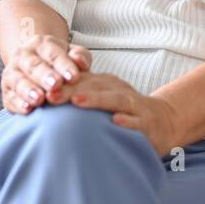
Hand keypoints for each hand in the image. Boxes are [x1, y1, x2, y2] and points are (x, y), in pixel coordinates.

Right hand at [1, 35, 92, 114]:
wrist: (34, 65)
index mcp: (41, 44)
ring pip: (18, 81)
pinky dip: (18, 104)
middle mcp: (23, 55)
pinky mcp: (6, 91)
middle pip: (33, 66)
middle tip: (56, 85)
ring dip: (28, 90)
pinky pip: (10, 97)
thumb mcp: (71, 55)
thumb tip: (80, 62)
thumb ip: (79, 57)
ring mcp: (12, 72)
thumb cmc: (58, 63)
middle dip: (44, 76)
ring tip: (39, 99)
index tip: (74, 77)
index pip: (53, 53)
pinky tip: (27, 109)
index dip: (64, 65)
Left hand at [55, 72, 182, 157]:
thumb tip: (45, 98)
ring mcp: (135, 105)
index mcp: (105, 83)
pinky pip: (138, 121)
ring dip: (96, 99)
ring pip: (115, 99)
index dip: (61, 83)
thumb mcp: (104, 98)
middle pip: (93, 86)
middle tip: (50, 95)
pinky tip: (115, 122)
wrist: (164, 120)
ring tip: (76, 101)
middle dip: (71, 90)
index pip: (80, 80)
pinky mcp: (148, 122)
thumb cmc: (124, 110)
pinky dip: (127, 121)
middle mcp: (119, 90)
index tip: (41, 89)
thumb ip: (80, 95)